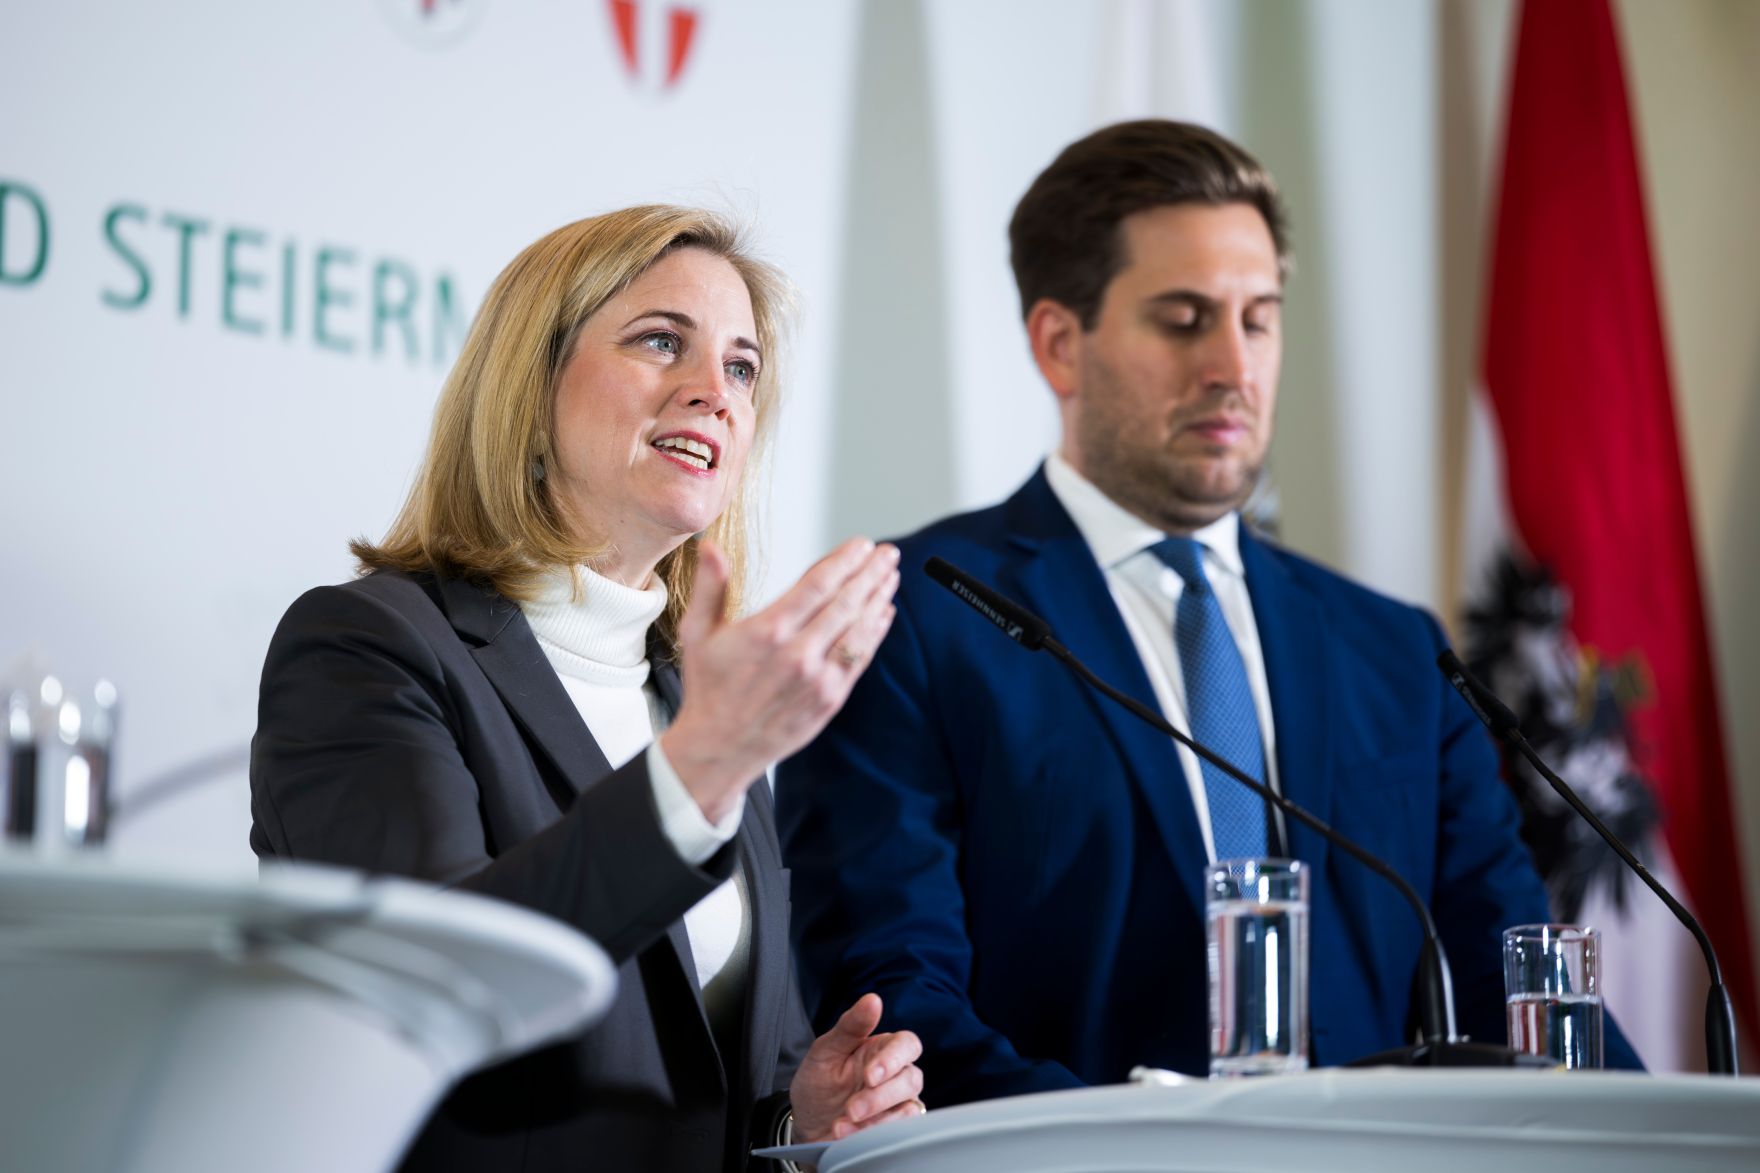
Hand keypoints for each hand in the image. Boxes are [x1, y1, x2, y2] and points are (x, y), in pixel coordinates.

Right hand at [661, 537, 899, 821]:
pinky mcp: (830, 700)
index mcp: (769, 631)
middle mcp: (798, 653)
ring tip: (891, 576)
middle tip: (888, 553)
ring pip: (859, 630)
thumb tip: (709, 547)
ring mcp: (818, 679)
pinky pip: (859, 659)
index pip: (817, 584)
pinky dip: (875, 633)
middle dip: (871, 574)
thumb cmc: (709, 690)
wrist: (719, 748)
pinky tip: (884, 614)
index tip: (861, 544)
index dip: (844, 561)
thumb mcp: (697, 634)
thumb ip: (710, 588)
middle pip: (846, 603)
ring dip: (879, 599)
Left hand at [789, 993, 924, 1142]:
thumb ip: (850, 1027)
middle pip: (910, 1078)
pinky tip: (848, 1136)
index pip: (907, 1044)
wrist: (807, 1127)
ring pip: (908, 1108)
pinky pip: (900, 1132)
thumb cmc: (818, 1085)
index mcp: (882, 1049)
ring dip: (875, 1119)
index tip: (870, 1075)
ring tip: (841, 1126)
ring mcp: (897, 1104)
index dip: (894, 1059)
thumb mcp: (825, 1052)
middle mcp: (896, 1075)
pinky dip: (874, 1135)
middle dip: (880, 1096)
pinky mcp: (895, 1130)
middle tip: (851, 1108)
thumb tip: (873, 999)